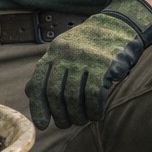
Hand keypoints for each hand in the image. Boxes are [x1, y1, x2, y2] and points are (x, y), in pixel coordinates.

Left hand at [25, 0, 151, 129]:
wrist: (120, 25)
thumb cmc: (90, 45)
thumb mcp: (64, 50)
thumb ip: (48, 70)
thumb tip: (30, 93)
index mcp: (54, 52)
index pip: (38, 84)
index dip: (38, 108)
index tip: (43, 125)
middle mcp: (66, 55)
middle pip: (56, 94)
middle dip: (60, 115)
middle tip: (67, 124)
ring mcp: (85, 59)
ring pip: (74, 97)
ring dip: (78, 115)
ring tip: (83, 120)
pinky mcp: (104, 65)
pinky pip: (94, 95)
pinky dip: (94, 110)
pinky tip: (97, 114)